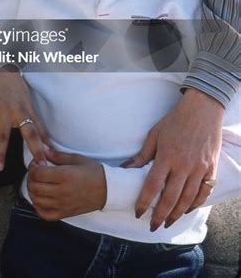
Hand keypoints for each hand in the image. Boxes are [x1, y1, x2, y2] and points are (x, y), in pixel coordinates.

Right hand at [0, 68, 48, 171]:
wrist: (0, 71)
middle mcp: (19, 112)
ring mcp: (4, 110)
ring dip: (0, 151)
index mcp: (29, 111)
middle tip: (37, 166)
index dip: (44, 145)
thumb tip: (47, 143)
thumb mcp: (29, 104)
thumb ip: (36, 124)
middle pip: (28, 132)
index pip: (39, 131)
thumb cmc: (17, 90)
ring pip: (3, 134)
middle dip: (34, 148)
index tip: (48, 161)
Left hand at [27, 148, 106, 220]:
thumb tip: (43, 150)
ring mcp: (63, 204)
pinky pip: (45, 214)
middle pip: (35, 186)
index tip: (37, 162)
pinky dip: (38, 207)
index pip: (38, 173)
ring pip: (37, 200)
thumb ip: (58, 155)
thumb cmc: (94, 172)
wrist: (108, 190)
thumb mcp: (77, 159)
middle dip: (31, 177)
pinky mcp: (65, 213)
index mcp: (65, 176)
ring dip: (32, 191)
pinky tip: (40, 198)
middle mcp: (62, 192)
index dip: (33, 166)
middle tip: (36, 172)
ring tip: (37, 183)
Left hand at [123, 89, 223, 230]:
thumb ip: (142, 155)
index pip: (153, 186)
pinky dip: (196, 204)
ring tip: (167, 222)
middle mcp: (184, 166)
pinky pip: (204, 192)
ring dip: (177, 214)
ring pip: (188, 199)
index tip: (138, 212)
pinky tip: (187, 210)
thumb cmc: (175, 121)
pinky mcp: (211, 169)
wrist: (202, 110)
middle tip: (153, 226)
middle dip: (160, 215)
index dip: (144, 202)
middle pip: (170, 198)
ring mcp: (199, 168)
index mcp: (167, 156)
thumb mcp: (155, 134)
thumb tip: (125, 169)